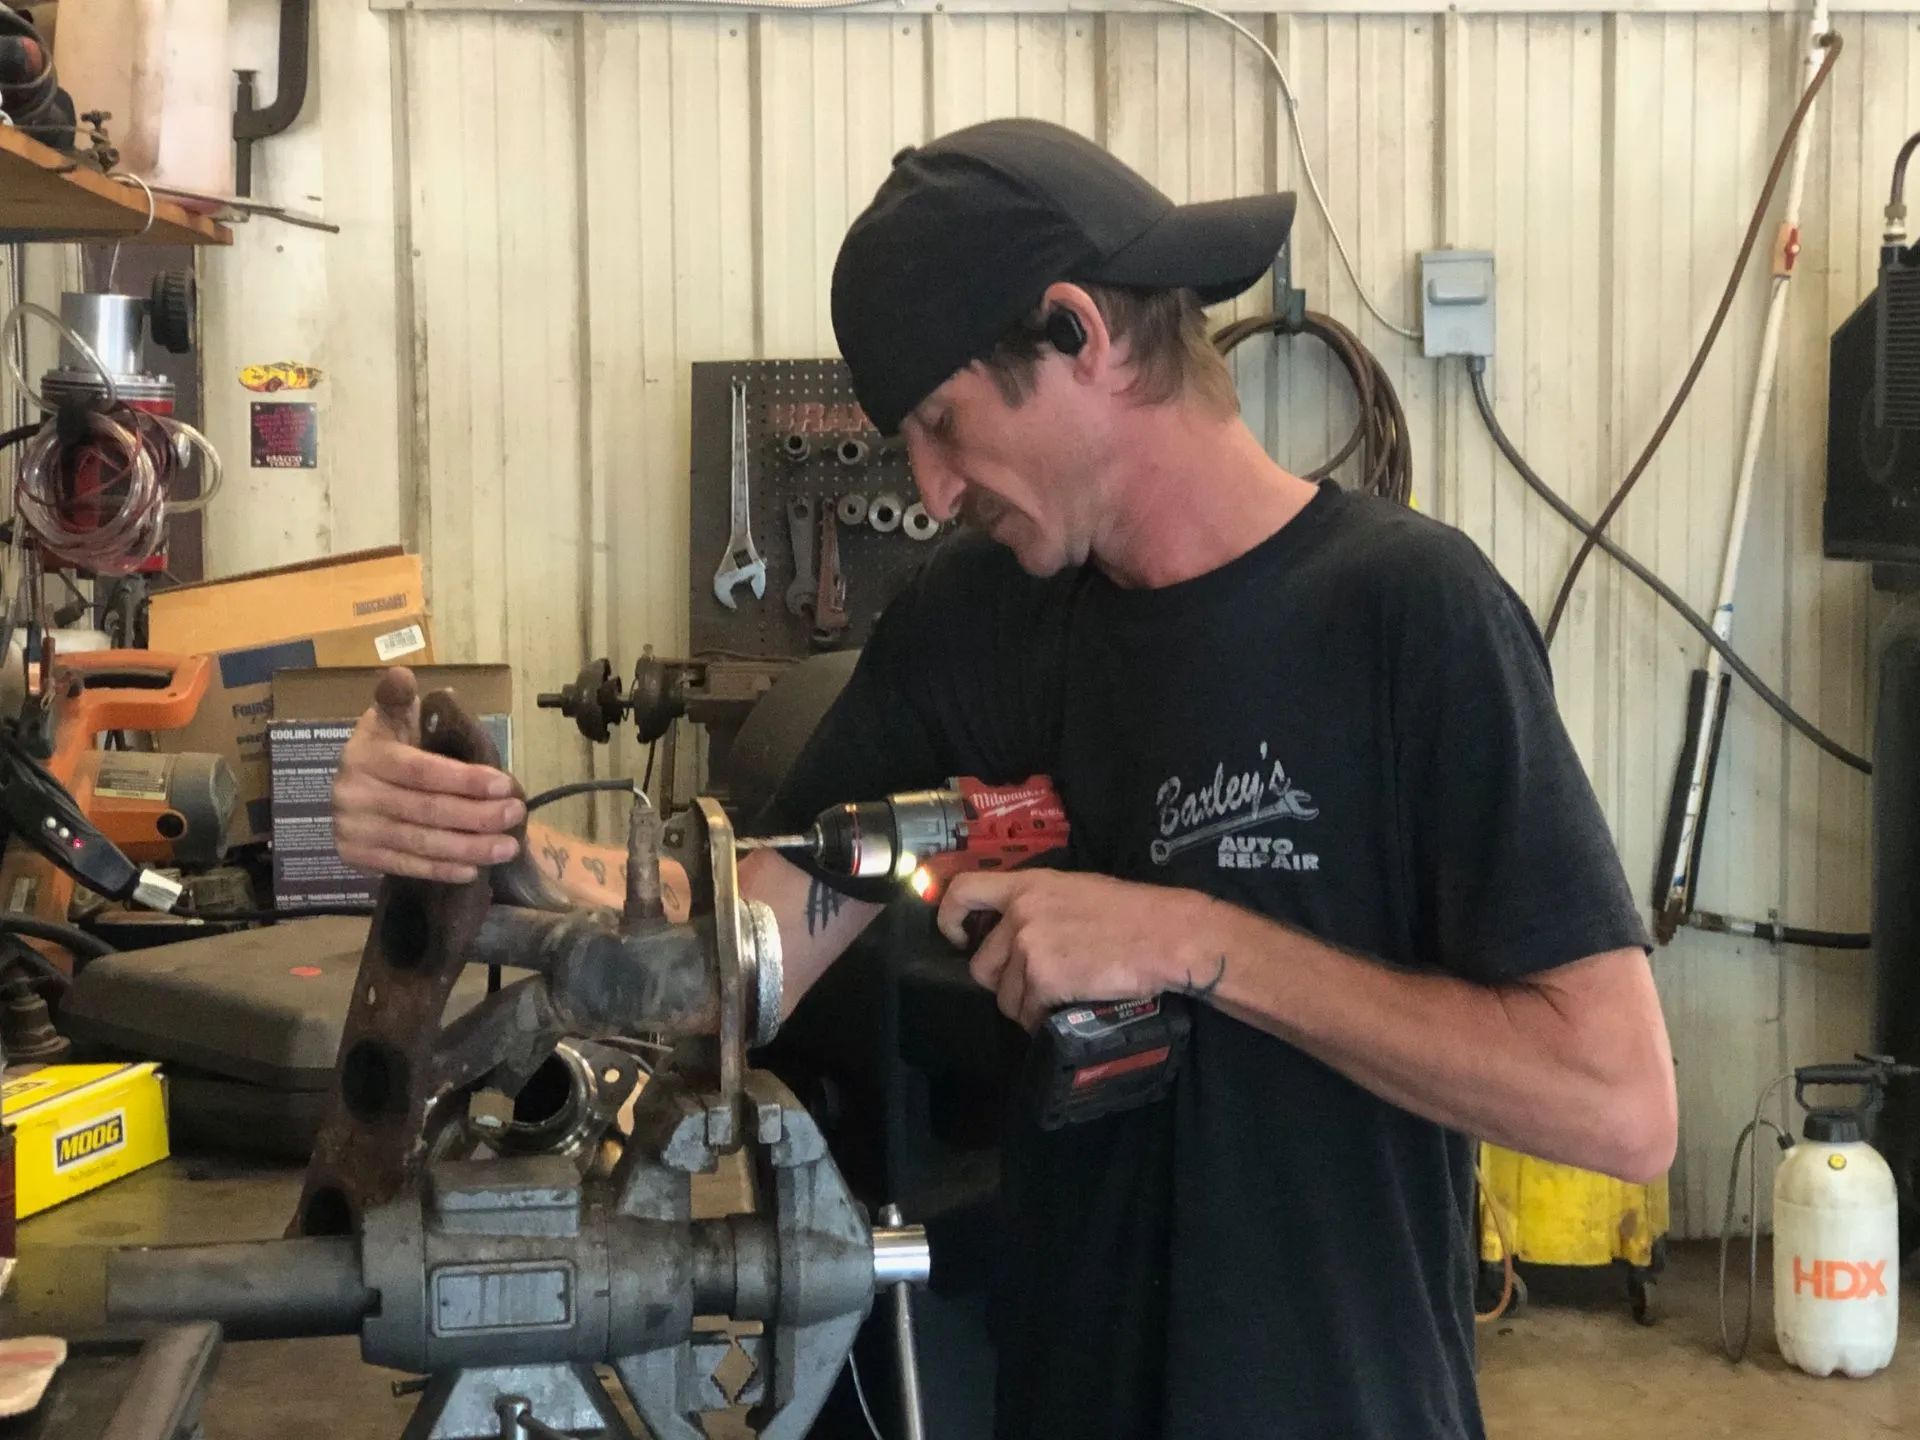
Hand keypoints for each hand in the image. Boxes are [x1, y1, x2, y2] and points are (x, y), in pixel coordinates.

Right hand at [331, 667, 527, 883]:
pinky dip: (440, 869)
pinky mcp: (353, 855)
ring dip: (468, 848)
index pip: (423, 771)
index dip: (466, 780)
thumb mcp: (391, 716)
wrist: (351, 781)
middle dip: (477, 815)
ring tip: (506, 847)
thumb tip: (401, 674)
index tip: (506, 785)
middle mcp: (354, 792)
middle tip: (516, 815)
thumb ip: (397, 698)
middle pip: (426, 809)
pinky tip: (472, 870)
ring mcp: (352, 827)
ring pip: (419, 841)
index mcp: (367, 753)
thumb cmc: (386, 745)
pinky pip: (404, 865)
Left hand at [934, 870, 1196, 1030]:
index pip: (963, 890)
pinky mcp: (1044, 981)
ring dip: (1026, 1005)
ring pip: (1005, 996)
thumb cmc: (1134, 914)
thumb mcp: (1077, 891)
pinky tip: (1067, 1010)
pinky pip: (1027, 1015)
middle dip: (1004, 982)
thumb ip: (1040, 906)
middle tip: (1036, 985)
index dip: (949, 917)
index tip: (957, 937)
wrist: (1166, 936)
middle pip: (982, 965)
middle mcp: (1020, 914)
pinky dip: (1043, 1021)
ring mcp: (1029, 948)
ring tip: (1059, 999)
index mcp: (1028, 885)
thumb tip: (1019, 932)